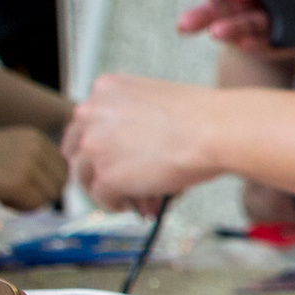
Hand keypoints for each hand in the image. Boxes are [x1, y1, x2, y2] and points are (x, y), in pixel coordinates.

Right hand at [0, 125, 66, 209]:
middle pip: (59, 184)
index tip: (21, 181)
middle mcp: (35, 146)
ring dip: (29, 201)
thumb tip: (65, 181)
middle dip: (39, 192)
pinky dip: (21, 207)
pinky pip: (35, 205)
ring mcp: (27, 163)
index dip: (45, 183)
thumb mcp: (11, 152)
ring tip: (5, 190)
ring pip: (48, 196)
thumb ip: (36, 161)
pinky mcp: (17, 182)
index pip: (63, 169)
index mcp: (35, 138)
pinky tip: (3, 196)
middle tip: (11, 188)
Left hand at [62, 75, 221, 210]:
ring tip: (138, 200)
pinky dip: (119, 204)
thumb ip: (136, 123)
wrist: (217, 129)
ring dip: (109, 190)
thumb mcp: (159, 104)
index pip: (86, 122)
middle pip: (77, 149)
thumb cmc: (205, 116)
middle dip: (98, 169)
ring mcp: (94, 145)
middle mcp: (91, 113)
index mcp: (106, 89)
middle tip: (120, 184)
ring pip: (85, 176)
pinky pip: (102, 197)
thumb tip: (134, 160)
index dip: (101, 145)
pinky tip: (142, 205)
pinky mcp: (105, 176)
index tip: (112, 158)